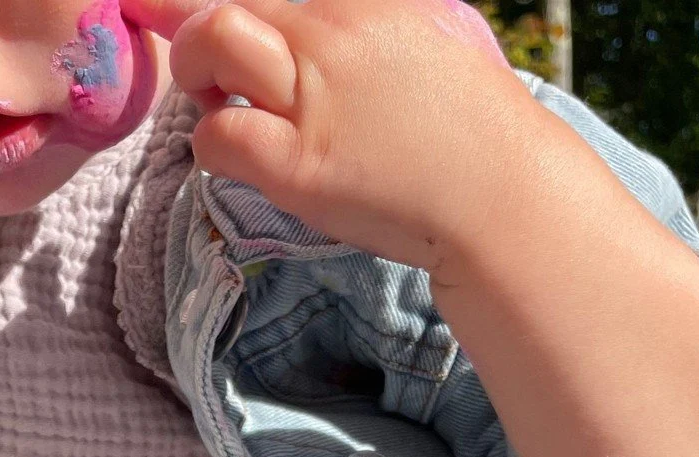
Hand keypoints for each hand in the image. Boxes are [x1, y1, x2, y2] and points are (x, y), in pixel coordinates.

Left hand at [126, 0, 533, 268]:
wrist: (502, 195)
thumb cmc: (478, 127)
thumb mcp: (442, 32)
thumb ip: (390, 17)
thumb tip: (337, 19)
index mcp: (367, 0)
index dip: (234, 7)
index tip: (208, 16)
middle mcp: (336, 31)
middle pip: (228, 3)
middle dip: (195, 33)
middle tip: (206, 72)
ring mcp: (315, 96)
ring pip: (212, 42)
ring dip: (196, 75)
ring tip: (218, 106)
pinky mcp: (301, 164)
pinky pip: (218, 138)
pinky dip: (210, 144)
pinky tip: (236, 156)